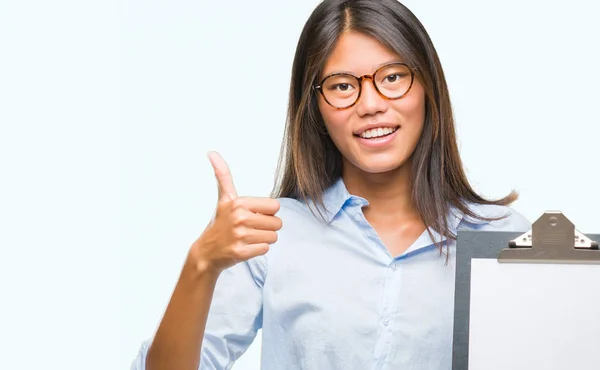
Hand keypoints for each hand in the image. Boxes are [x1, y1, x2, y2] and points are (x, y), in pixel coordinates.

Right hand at [189, 151, 281, 274]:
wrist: (206, 252)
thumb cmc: (220, 222)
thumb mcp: (223, 198)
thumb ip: (223, 175)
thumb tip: (211, 151)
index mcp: (239, 203)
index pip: (275, 206)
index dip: (267, 212)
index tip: (253, 215)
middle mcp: (239, 218)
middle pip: (277, 223)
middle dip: (267, 227)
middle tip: (250, 228)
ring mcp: (239, 236)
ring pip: (273, 237)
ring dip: (263, 239)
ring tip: (248, 238)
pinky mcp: (241, 252)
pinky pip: (265, 249)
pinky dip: (258, 249)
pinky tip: (245, 247)